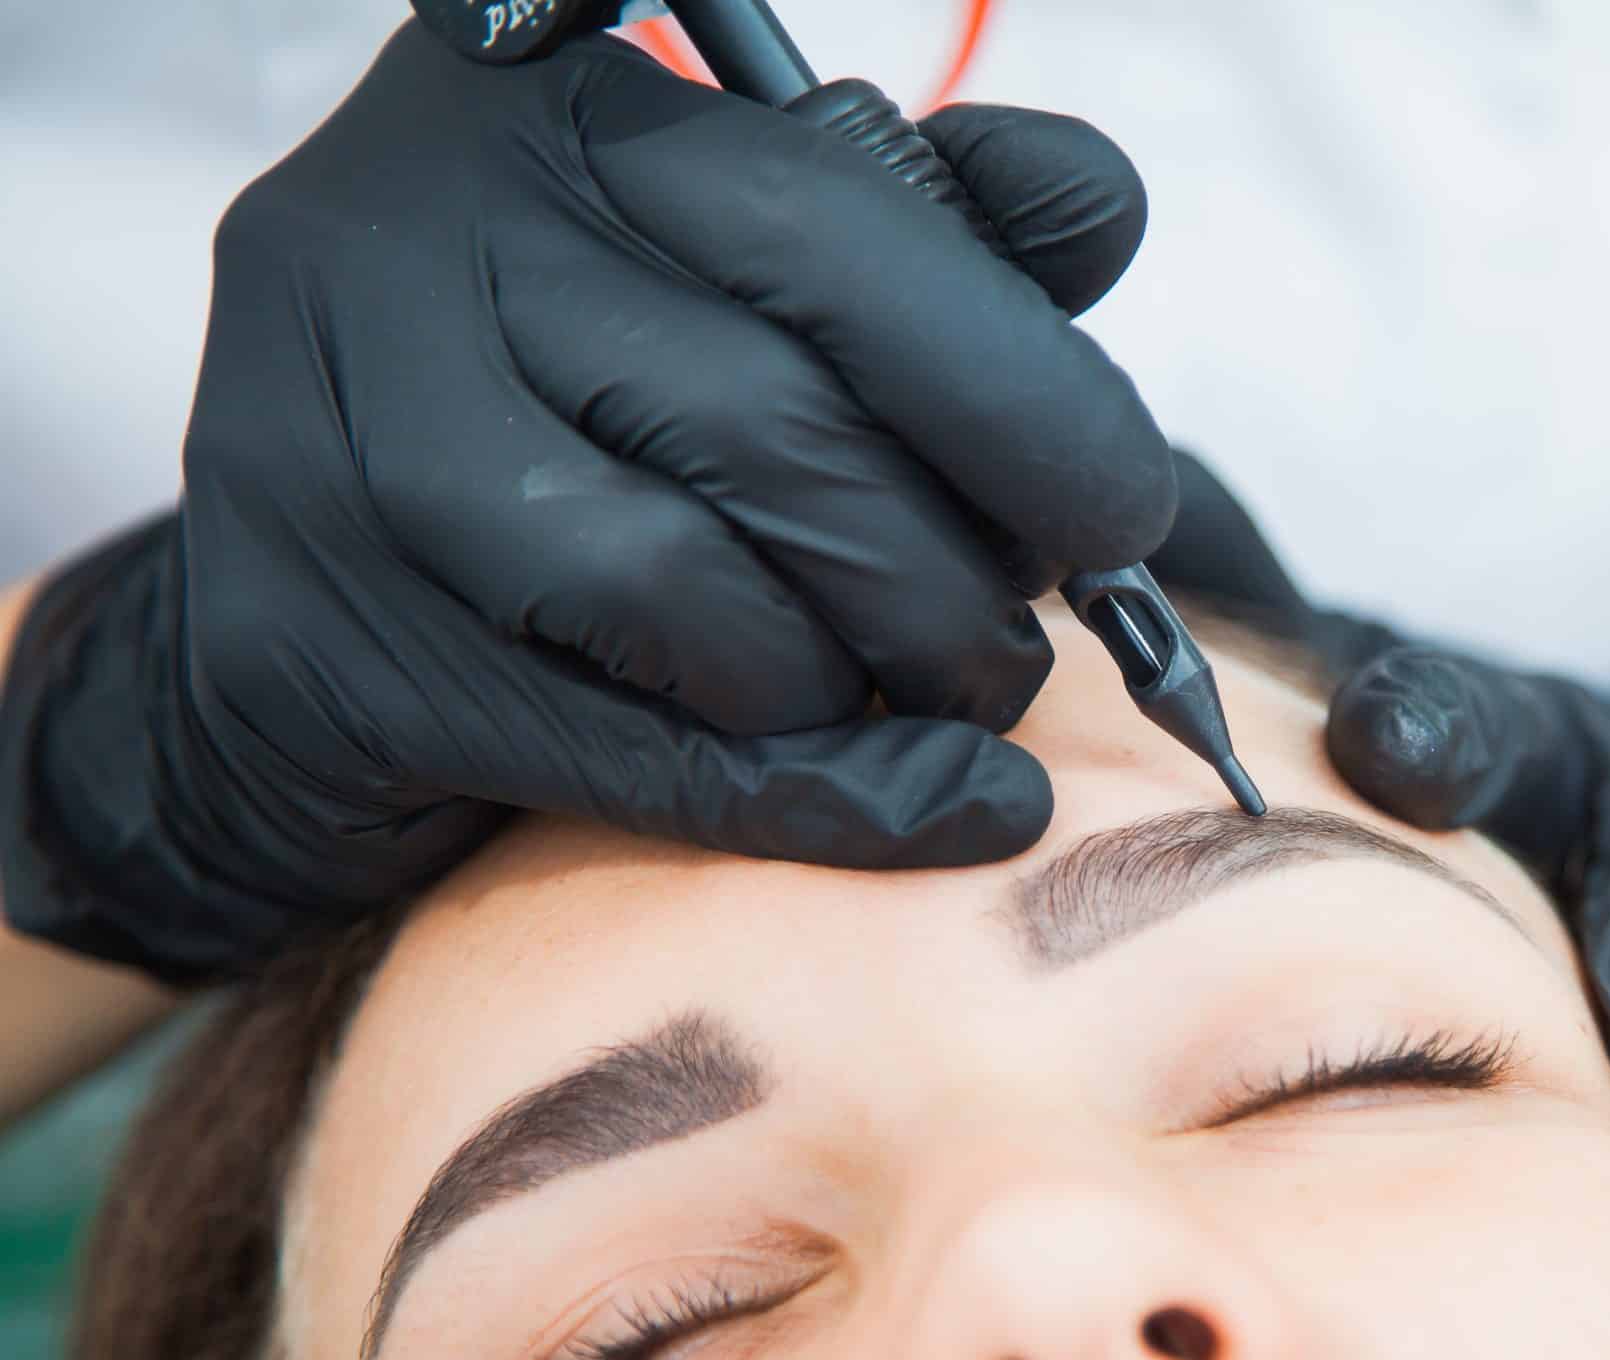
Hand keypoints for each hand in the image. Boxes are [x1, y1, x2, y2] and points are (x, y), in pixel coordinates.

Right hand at [0, 24, 1173, 980]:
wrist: (322, 629)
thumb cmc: (591, 438)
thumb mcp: (757, 296)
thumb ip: (927, 243)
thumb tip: (1098, 213)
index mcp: (552, 118)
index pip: (833, 225)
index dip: (1021, 387)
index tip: (1121, 508)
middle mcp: (410, 240)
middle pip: (778, 427)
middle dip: (956, 576)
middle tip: (1011, 652)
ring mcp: (332, 439)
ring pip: (696, 594)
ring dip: (868, 688)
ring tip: (919, 705)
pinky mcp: (306, 644)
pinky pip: (632, 753)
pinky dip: (820, 799)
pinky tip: (940, 810)